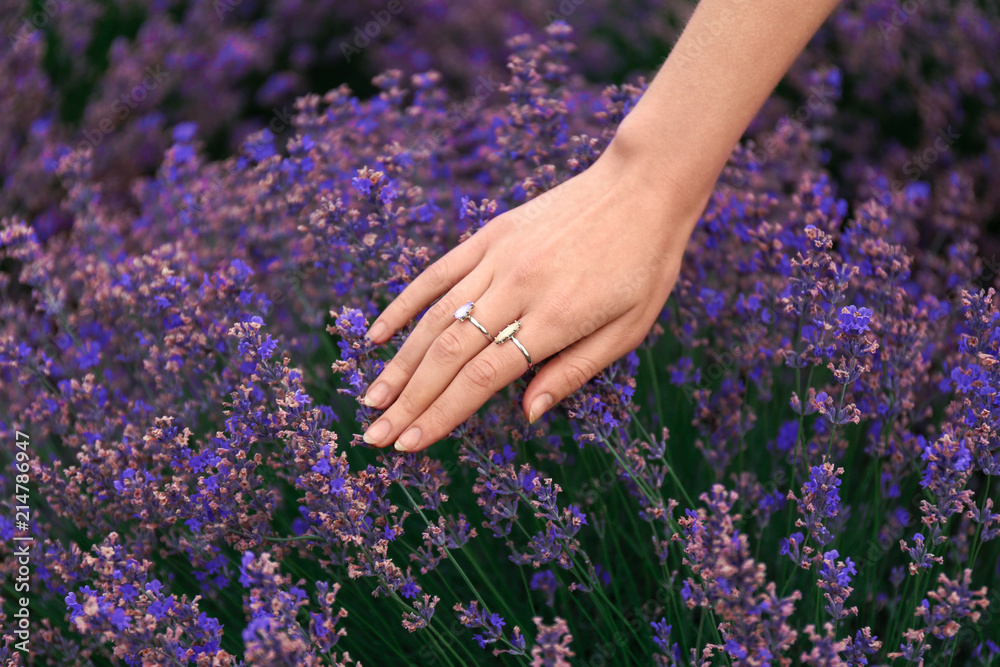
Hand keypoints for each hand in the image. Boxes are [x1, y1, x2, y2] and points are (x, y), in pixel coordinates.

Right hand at [360, 138, 708, 452]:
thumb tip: (528, 414)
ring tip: (371, 399)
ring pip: (434, 318)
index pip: (481, 379)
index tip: (409, 445)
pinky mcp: (489, 235)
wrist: (643, 185)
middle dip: (408, 400)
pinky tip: (378, 333)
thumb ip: (574, 371)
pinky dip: (404, 304)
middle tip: (375, 436)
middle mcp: (517, 288)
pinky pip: (436, 273)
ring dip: (398, 363)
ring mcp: (497, 258)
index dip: (441, 415)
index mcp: (555, 319)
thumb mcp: (629, 328)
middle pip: (447, 354)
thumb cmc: (644, 264)